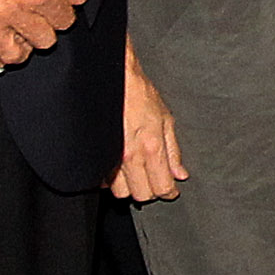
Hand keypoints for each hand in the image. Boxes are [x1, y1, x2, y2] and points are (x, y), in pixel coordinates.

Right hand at [111, 45, 188, 199]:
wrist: (114, 78)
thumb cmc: (139, 93)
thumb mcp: (166, 119)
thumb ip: (173, 151)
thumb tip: (180, 174)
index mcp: (151, 147)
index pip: (162, 187)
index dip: (168, 191)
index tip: (170, 189)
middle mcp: (129, 156)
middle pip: (141, 195)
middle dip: (150, 190)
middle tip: (152, 178)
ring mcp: (109, 157)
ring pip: (120, 192)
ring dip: (129, 186)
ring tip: (135, 173)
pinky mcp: (95, 155)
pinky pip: (102, 180)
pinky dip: (110, 178)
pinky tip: (118, 167)